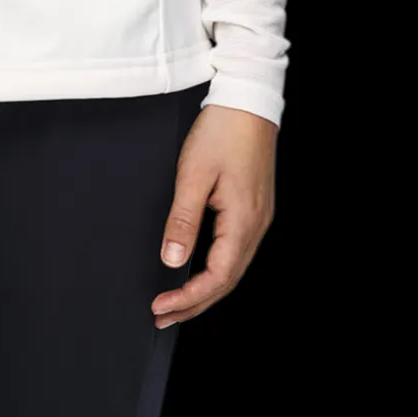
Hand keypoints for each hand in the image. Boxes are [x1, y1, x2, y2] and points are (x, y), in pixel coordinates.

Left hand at [152, 104, 276, 326]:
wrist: (247, 100)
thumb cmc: (222, 131)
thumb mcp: (194, 175)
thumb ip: (183, 220)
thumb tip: (172, 261)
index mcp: (244, 222)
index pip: (216, 278)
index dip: (188, 298)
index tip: (160, 306)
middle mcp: (256, 226)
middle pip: (226, 281)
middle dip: (194, 303)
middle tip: (162, 316)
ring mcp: (258, 218)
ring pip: (232, 269)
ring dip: (204, 289)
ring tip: (176, 303)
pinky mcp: (254, 208)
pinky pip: (235, 251)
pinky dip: (214, 269)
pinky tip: (198, 271)